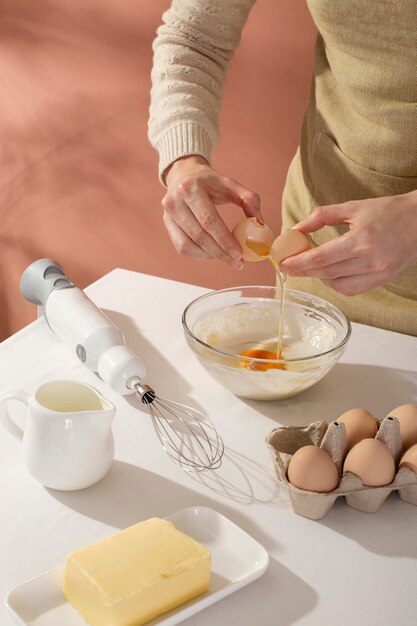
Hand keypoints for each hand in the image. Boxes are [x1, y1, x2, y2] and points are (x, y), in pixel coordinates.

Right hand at [162, 155, 262, 268]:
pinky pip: (182, 248)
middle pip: (199, 236)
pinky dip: (199, 254)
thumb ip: (249, 200)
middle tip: (237, 262)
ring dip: (210, 256)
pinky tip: (213, 253)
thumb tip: (260, 223)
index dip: (225, 240)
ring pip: (188, 245)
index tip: (239, 254)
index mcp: (190, 188)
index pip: (209, 220)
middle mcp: (174, 201)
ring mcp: (167, 215)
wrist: (184, 175)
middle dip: (220, 253)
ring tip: (226, 257)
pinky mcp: (167, 225)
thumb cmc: (210, 182)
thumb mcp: (230, 184)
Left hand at [279, 191, 416, 294]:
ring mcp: (377, 274)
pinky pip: (351, 290)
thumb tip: (296, 229)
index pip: (321, 257)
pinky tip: (327, 275)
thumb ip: (322, 217)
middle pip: (326, 272)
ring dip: (318, 278)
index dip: (299, 262)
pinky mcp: (381, 281)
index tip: (283, 263)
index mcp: (361, 240)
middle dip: (303, 271)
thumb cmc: (387, 211)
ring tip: (307, 268)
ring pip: (336, 284)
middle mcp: (369, 261)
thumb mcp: (353, 207)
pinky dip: (335, 284)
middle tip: (288, 267)